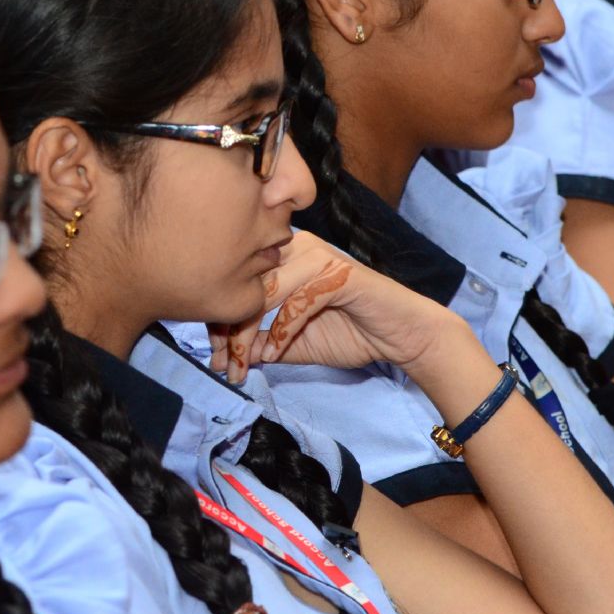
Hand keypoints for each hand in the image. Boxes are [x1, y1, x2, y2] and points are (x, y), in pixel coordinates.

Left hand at [208, 230, 455, 382]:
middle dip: (228, 329)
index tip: (212, 355)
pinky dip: (281, 331)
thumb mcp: (291, 342)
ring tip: (241, 365)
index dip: (220, 318)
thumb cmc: (350, 332)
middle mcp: (296, 248)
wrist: (400, 336)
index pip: (238, 281)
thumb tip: (222, 357)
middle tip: (221, 365)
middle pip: (246, 284)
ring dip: (248, 333)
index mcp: (283, 257)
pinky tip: (274, 355)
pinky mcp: (338, 273)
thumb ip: (259, 343)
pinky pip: (298, 301)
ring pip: (267, 292)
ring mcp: (318, 257)